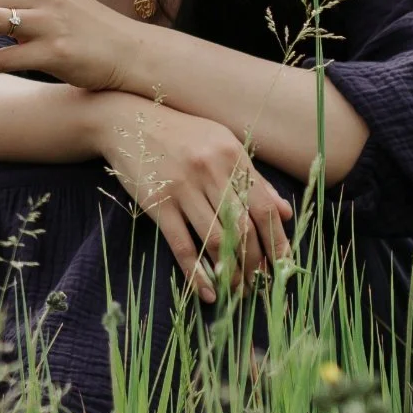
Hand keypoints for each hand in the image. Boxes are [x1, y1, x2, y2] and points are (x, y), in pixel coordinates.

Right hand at [92, 99, 292, 301]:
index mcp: (231, 156)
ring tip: (238, 290)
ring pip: (215, 241)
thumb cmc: (182, 134)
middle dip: (255, 263)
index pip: (263, 207)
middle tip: (260, 283)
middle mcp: (209, 171)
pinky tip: (208, 292)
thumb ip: (253, 178)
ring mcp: (182, 188)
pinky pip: (181, 245)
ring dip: (230, 272)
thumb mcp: (222, 144)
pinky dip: (197, 274)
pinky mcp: (157, 204)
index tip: (283, 264)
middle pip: (242, 229)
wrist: (127, 121)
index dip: (277, 241)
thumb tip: (284, 212)